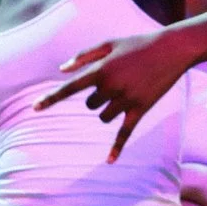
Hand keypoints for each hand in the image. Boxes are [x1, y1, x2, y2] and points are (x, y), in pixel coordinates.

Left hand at [34, 33, 192, 161]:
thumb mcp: (110, 43)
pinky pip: (124, 133)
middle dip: (97, 98)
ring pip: (103, 117)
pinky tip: (109, 161)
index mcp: (101, 70)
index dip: (52, 98)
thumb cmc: (138, 44)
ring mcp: (126, 100)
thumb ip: (84, 56)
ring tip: (124, 93)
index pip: (70, 88)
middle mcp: (111, 87)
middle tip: (114, 82)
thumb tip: (62, 70)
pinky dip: (117, 147)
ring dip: (107, 111)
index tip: (35, 108)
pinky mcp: (140, 109)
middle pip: (90, 104)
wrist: (171, 49)